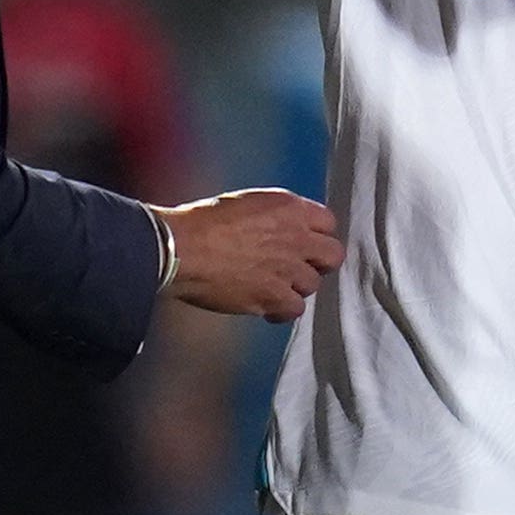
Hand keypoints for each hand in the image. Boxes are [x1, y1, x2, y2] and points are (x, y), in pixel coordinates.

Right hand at [154, 188, 342, 322]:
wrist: (182, 247)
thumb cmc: (202, 221)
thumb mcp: (246, 203)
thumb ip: (273, 216)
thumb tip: (279, 230)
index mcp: (288, 207)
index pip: (328, 223)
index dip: (316, 236)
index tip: (304, 245)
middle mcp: (296, 235)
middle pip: (332, 255)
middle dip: (318, 264)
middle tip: (298, 269)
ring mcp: (287, 267)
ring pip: (312, 285)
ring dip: (295, 287)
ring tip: (273, 287)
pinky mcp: (274, 295)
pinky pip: (295, 309)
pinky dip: (282, 311)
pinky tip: (267, 307)